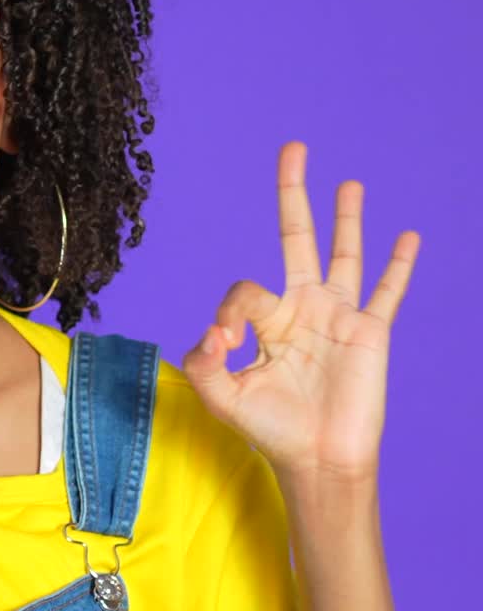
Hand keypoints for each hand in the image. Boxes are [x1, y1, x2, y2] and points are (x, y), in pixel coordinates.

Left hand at [182, 141, 420, 484]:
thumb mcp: (223, 399)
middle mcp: (303, 309)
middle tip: (293, 149)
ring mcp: (339, 318)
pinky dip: (399, 265)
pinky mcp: (370, 333)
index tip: (223, 342)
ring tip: (349, 183)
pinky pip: (387, 292)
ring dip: (347, 218)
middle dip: (293, 194)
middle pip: (298, 238)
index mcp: (266, 322)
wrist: (318, 461)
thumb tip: (208, 331)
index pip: (244, 291)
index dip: (229, 311)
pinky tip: (409, 236)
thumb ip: (202, 364)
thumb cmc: (271, 433)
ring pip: (345, 254)